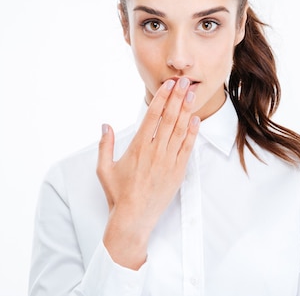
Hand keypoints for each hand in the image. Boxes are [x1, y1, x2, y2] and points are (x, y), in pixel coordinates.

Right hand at [96, 77, 199, 268]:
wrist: (133, 218)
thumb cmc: (118, 194)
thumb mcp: (104, 168)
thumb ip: (105, 145)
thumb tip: (106, 125)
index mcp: (138, 146)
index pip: (152, 115)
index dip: (162, 97)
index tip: (168, 84)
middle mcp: (155, 151)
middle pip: (169, 117)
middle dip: (178, 97)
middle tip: (185, 81)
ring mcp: (168, 161)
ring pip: (180, 129)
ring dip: (187, 110)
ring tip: (192, 94)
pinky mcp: (178, 171)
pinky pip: (187, 147)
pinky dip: (192, 132)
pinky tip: (196, 119)